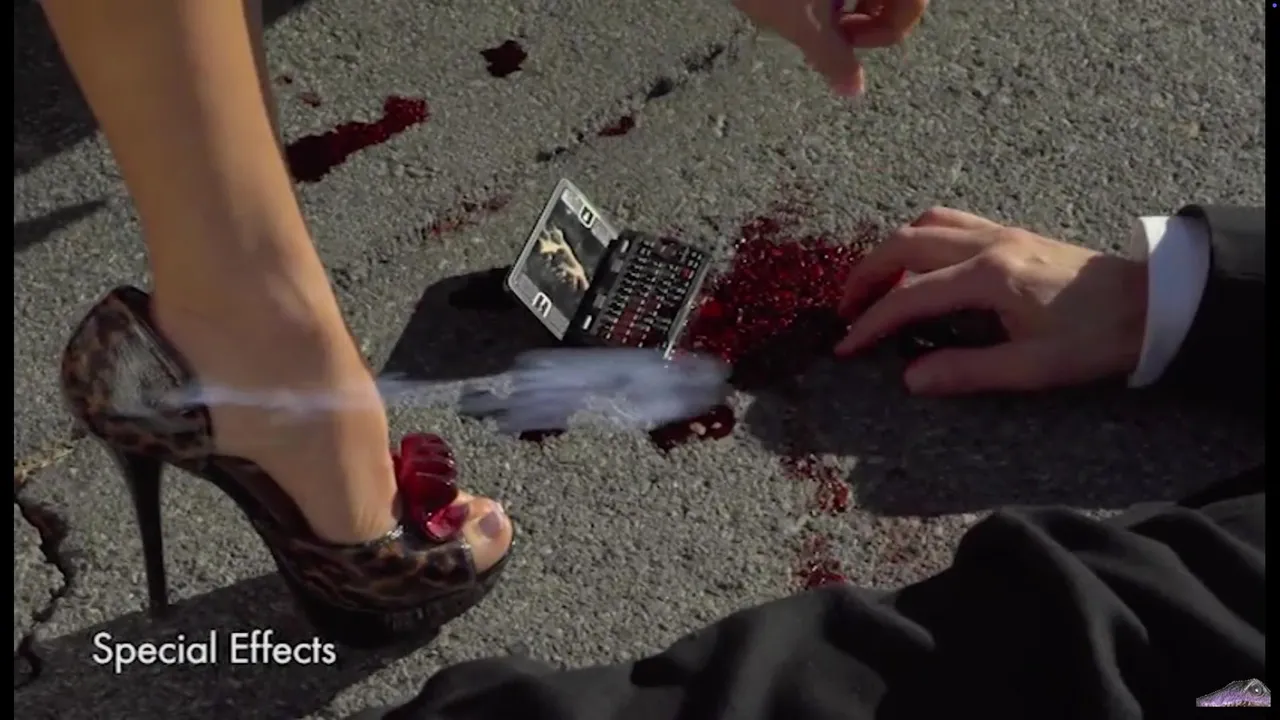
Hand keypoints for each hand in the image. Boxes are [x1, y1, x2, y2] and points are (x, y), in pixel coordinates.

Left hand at [733, 0, 928, 95]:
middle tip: (836, 29)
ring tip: (814, 13)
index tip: (850, 41)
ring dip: (849, 1)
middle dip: (867, 15)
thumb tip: (853, 90)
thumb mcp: (803, 24)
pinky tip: (802, 0)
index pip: (913, 4)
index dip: (887, 33)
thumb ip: (833, 58)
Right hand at [834, 207, 1148, 394]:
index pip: (909, 298)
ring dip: (890, 252)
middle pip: (904, 245)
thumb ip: (966, 371)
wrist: (1151, 303)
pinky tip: (918, 268)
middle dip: (865, 276)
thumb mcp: (1031, 368)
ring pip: (924, 225)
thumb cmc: (1094, 339)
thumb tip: (910, 379)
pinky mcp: (1010, 233)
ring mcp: (999, 232)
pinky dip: (918, 239)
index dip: (870, 323)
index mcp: (988, 277)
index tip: (845, 346)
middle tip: (844, 310)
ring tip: (874, 286)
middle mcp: (987, 244)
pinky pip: (948, 222)